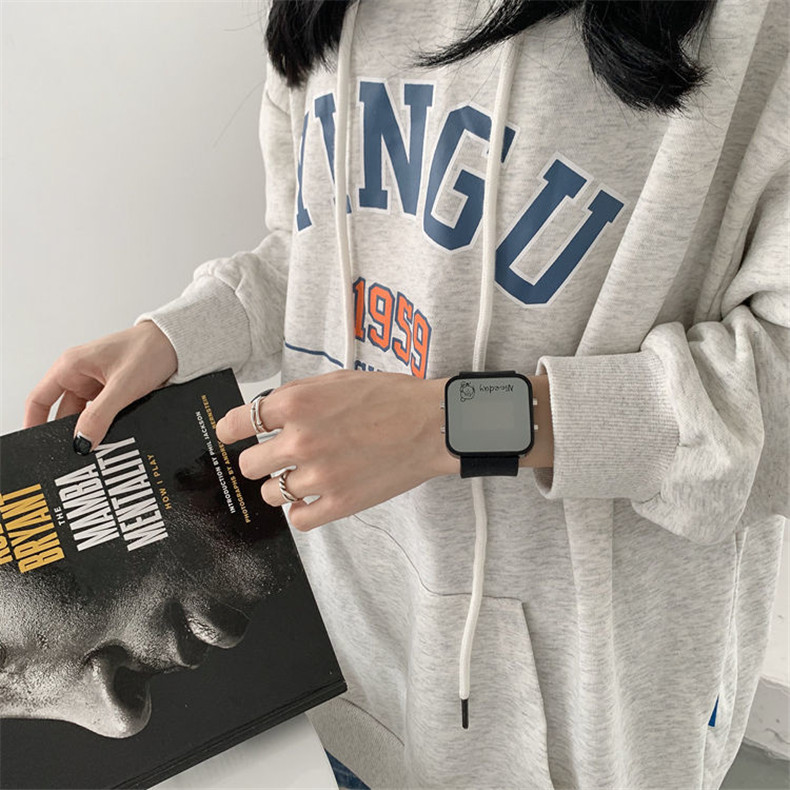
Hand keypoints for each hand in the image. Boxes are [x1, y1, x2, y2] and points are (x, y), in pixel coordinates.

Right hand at [24, 321, 177, 451]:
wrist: (179, 342)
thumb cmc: (150, 349)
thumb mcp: (123, 386)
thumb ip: (100, 415)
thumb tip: (82, 442)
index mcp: (71, 366)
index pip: (40, 399)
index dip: (33, 423)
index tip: (34, 445)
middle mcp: (81, 374)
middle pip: (64, 412)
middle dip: (68, 434)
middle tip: (73, 459)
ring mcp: (98, 383)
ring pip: (86, 415)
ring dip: (91, 431)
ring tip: (96, 452)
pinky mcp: (116, 390)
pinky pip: (103, 413)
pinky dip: (106, 426)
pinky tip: (112, 439)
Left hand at [215, 370, 452, 530]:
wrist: (431, 424)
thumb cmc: (390, 398)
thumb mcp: (335, 381)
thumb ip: (295, 397)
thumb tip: (263, 413)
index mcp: (296, 405)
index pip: (237, 423)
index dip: (229, 430)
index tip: (230, 435)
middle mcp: (301, 441)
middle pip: (248, 465)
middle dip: (260, 460)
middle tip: (277, 456)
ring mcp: (318, 476)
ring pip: (270, 494)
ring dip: (281, 485)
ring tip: (304, 475)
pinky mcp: (338, 504)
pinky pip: (297, 519)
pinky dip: (300, 510)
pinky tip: (312, 497)